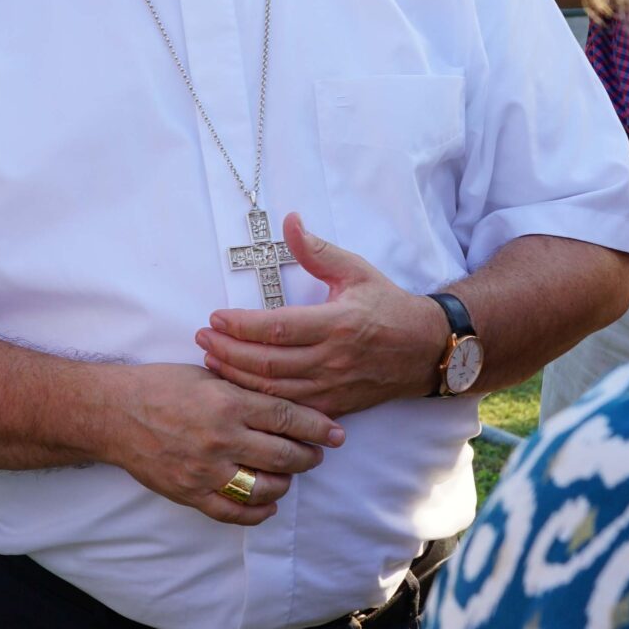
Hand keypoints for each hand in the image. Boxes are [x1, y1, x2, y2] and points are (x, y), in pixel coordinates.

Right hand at [98, 363, 343, 526]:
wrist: (115, 413)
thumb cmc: (160, 387)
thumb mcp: (207, 376)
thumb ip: (244, 391)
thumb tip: (285, 403)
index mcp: (227, 403)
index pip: (287, 417)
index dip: (317, 426)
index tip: (335, 432)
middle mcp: (221, 438)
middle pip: (284, 455)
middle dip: (308, 456)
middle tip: (315, 454)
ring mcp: (206, 470)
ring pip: (265, 488)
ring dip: (285, 483)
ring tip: (287, 474)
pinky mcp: (191, 493)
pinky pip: (235, 512)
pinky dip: (258, 511)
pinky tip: (267, 503)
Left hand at [196, 214, 450, 416]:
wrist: (426, 350)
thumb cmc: (388, 306)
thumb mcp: (355, 270)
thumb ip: (317, 251)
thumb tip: (290, 220)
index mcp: (336, 323)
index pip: (277, 328)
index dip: (241, 325)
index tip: (215, 318)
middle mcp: (332, 359)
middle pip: (268, 363)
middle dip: (228, 352)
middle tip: (202, 339)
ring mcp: (333, 388)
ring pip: (274, 390)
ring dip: (237, 377)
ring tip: (211, 360)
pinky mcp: (335, 406)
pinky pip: (290, 408)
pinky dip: (261, 400)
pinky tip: (240, 389)